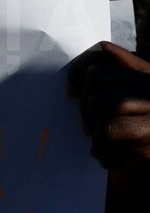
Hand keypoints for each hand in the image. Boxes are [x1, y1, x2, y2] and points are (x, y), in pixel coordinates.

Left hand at [69, 42, 149, 176]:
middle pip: (98, 76)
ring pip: (101, 102)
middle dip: (86, 104)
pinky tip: (108, 159)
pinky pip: (109, 129)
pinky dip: (102, 147)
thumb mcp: (122, 114)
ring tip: (102, 145)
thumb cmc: (134, 147)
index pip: (105, 52)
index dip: (81, 66)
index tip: (70, 90)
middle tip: (90, 128)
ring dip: (93, 128)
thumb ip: (106, 91)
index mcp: (145, 75)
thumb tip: (72, 87)